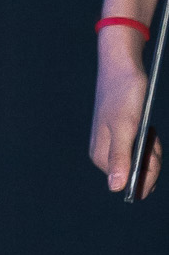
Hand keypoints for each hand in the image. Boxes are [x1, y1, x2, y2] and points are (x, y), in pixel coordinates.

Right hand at [91, 26, 160, 197]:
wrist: (121, 66)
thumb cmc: (123, 93)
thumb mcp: (126, 127)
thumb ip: (121, 158)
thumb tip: (116, 188)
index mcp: (103, 157)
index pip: (129, 183)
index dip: (148, 172)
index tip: (152, 150)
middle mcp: (105, 155)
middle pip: (136, 175)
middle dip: (151, 161)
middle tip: (152, 136)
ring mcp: (113, 145)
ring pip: (140, 163)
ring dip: (151, 150)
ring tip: (150, 130)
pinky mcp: (120, 135)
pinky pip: (139, 150)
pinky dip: (148, 142)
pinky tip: (148, 129)